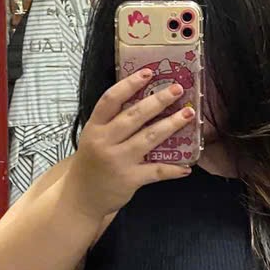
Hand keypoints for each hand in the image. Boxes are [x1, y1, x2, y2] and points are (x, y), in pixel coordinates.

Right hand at [65, 68, 194, 220]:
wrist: (80, 197)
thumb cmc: (92, 162)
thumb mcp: (94, 138)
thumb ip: (112, 122)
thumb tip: (145, 100)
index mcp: (95, 127)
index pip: (110, 100)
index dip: (129, 84)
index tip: (148, 73)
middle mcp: (105, 142)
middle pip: (134, 116)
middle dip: (158, 101)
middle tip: (177, 89)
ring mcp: (118, 161)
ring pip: (148, 138)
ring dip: (171, 125)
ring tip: (188, 114)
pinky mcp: (130, 179)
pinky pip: (156, 171)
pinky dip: (173, 169)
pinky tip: (187, 165)